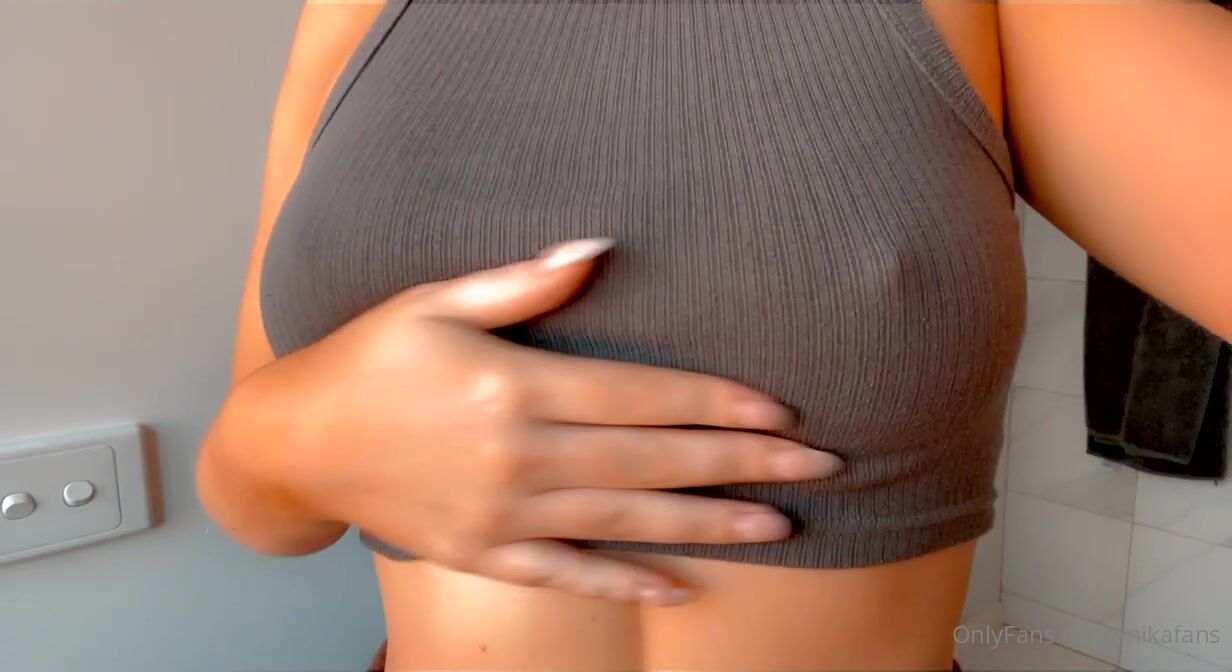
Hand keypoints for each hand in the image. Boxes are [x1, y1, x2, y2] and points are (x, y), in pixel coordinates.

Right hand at [252, 238, 842, 604]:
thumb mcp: (434, 301)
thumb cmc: (368, 359)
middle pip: (653, 459)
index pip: (642, 396)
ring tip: (779, 527)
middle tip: (818, 468)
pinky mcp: (484, 553)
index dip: (716, 403)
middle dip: (742, 463)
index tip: (781, 411)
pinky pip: (568, 574)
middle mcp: (518, 455)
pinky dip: (626, 583)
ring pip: (628, 519)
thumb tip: (599, 249)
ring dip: (708, 523)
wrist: (297, 443)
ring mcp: (503, 513)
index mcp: (515, 386)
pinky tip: (680, 588)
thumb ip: (521, 285)